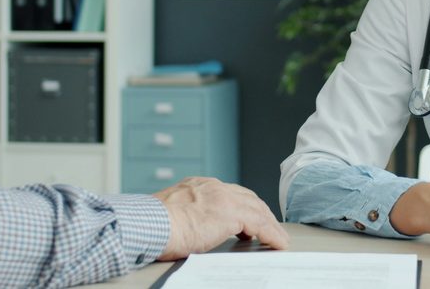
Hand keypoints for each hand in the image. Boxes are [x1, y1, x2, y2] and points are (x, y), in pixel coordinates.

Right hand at [152, 177, 289, 259]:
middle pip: (248, 198)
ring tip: (278, 239)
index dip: (243, 206)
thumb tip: (188, 228)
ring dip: (271, 226)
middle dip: (261, 213)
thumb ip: (185, 215)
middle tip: (270, 227)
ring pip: (258, 210)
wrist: (151, 224)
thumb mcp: (171, 214)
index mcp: (198, 186)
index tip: (249, 219)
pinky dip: (272, 234)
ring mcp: (224, 198)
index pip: (229, 193)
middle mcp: (213, 187)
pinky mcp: (231, 214)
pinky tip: (278, 243)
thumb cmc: (153, 225)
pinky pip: (261, 225)